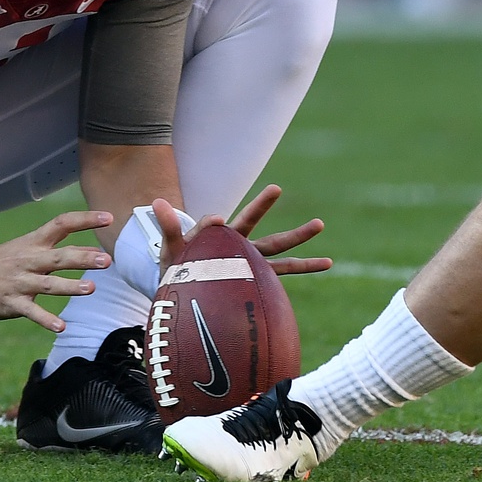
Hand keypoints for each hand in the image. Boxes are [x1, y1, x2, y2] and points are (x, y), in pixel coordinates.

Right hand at [0, 209, 113, 329]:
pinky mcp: (11, 302)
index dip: (85, 219)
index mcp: (34, 242)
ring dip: (70, 286)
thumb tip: (94, 252)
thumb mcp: (28, 247)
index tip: (108, 217)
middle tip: (107, 260)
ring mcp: (20, 282)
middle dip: (83, 258)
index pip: (63, 224)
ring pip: (48, 284)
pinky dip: (46, 320)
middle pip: (60, 256)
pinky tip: (61, 327)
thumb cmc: (4, 261)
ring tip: (91, 288)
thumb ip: (59, 249)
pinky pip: (31, 312)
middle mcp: (29, 259)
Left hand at [153, 185, 330, 275]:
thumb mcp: (171, 248)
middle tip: (276, 187)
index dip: (213, 222)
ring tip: (320, 224)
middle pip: (251, 221)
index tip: (216, 220)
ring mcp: (250, 261)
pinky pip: (283, 272)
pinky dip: (305, 267)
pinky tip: (326, 262)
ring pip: (276, 247)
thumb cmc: (179, 269)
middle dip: (264, 206)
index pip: (214, 224)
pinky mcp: (258, 278)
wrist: (187, 294)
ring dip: (297, 237)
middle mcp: (237, 244)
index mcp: (216, 235)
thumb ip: (168, 226)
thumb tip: (155, 201)